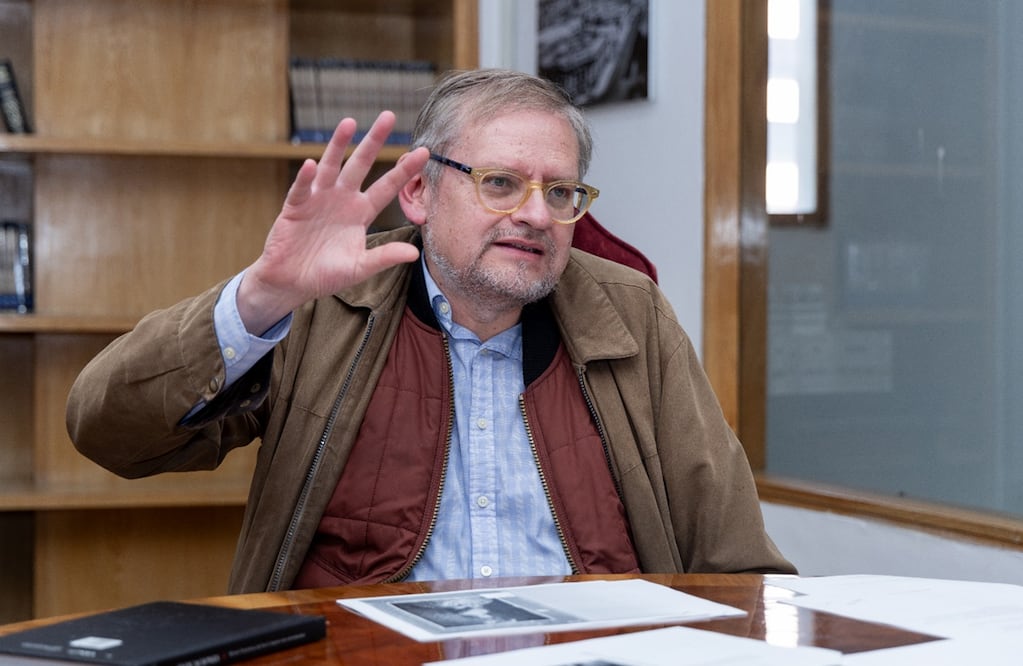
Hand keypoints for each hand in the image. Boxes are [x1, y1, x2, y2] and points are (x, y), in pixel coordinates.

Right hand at [237, 111, 428, 333]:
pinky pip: (302, 189)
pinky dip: (306, 178)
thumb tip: (413, 254)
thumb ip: (383, 257)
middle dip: (374, 141)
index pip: (387, 187)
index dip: (404, 170)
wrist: (292, 282)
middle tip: (388, 116)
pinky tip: (311, 164)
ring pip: (331, 166)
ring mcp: (318, 199)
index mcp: (361, 213)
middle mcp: (342, 199)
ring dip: (338, 145)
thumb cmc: (327, 275)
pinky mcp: (296, 207)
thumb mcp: (360, 268)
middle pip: (360, 164)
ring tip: (350, 122)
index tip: (424, 151)